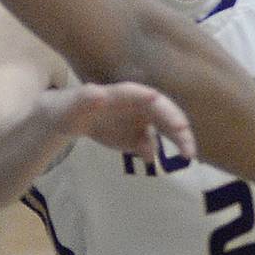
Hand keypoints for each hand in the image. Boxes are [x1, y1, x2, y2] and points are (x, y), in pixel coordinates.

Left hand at [34, 82, 195, 163]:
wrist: (66, 121)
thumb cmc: (65, 109)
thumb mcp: (68, 106)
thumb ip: (83, 100)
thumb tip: (99, 94)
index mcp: (123, 94)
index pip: (146, 96)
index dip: (161, 105)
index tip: (177, 120)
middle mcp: (136, 105)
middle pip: (163, 112)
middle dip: (178, 126)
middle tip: (189, 148)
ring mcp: (138, 121)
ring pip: (164, 128)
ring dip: (177, 140)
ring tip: (187, 156)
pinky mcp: (136, 137)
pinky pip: (150, 144)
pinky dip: (153, 152)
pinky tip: (149, 160)